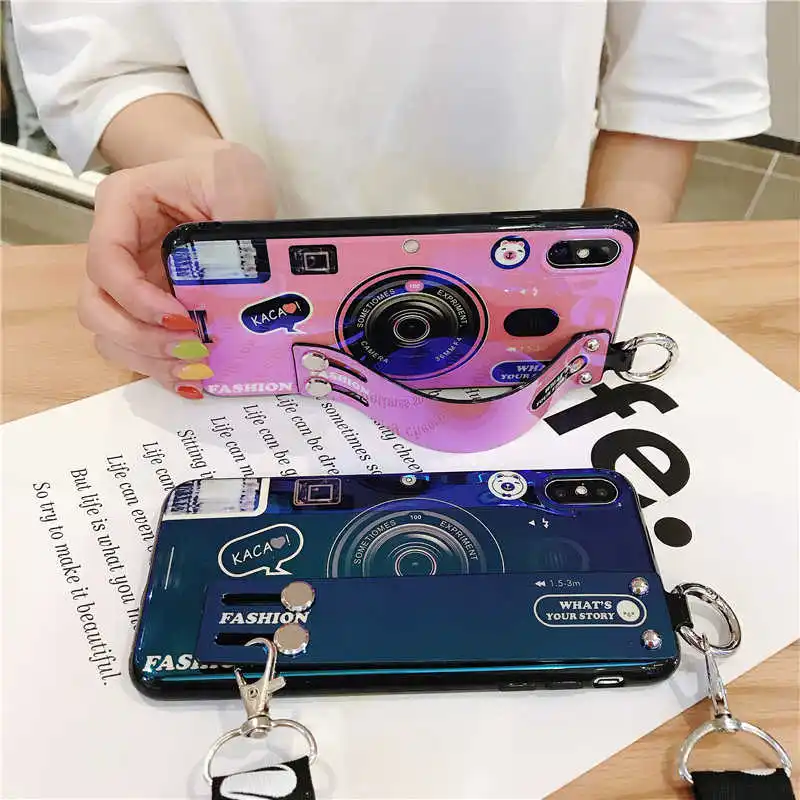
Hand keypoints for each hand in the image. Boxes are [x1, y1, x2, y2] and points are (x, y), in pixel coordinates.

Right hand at [78, 142, 275, 397]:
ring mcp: (127, 283)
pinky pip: (137, 347)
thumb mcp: (235, 178)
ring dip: (147, 359)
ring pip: (109, 334)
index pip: (105, 260)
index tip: (183, 318)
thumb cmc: (224, 174)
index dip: (137, 298)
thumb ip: (237, 215)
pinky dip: (160, 368)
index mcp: (122, 206)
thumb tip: (246, 274)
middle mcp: (114, 248)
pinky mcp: (147, 308)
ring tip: (195, 370)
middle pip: (94, 306)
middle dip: (138, 337)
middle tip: (190, 348)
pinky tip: (193, 380)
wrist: (226, 182)